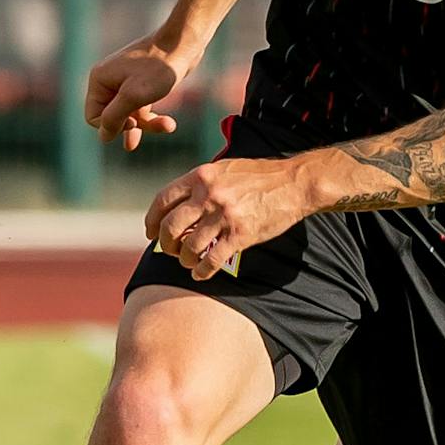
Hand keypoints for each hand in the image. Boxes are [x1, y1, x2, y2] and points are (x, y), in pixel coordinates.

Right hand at [86, 38, 193, 150]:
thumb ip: (114, 117)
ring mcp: (125, 82)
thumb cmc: (159, 67)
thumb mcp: (134, 96)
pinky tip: (167, 124)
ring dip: (149, 123)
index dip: (112, 126)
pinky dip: (153, 116)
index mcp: (99, 80)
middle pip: (114, 118)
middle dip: (136, 126)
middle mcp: (109, 81)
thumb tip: (103, 137)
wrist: (184, 43)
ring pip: (130, 115)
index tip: (134, 122)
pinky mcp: (142, 84)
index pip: (94, 117)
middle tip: (158, 126)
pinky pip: (141, 108)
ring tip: (169, 126)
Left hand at [144, 157, 311, 281]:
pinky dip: (202, 271)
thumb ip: (202, 183)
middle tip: (169, 251)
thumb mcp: (225, 169)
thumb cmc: (261, 176)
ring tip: (188, 262)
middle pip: (170, 227)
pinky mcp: (241, 234)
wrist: (295, 184)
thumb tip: (179, 205)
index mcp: (201, 177)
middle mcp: (209, 195)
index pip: (163, 201)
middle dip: (165, 244)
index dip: (152, 220)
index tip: (150, 232)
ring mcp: (224, 216)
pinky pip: (213, 259)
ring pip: (190, 246)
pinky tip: (200, 274)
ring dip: (184, 259)